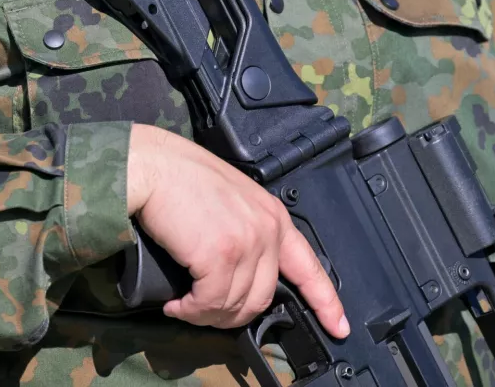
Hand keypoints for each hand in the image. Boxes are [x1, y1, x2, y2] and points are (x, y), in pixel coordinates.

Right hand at [127, 124, 349, 337]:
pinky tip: (176, 305)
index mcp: (274, 217)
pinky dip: (190, 311)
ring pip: (235, 306)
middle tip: (205, 312)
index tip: (338, 327)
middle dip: (232, 316)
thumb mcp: (232, 201)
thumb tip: (238, 276)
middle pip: (263, 298)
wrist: (155, 167)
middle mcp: (267, 230)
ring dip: (206, 315)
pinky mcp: (219, 256)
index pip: (309, 267)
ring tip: (185, 307)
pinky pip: (210, 303)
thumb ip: (247, 232)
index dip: (325, 302)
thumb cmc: (182, 179)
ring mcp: (246, 244)